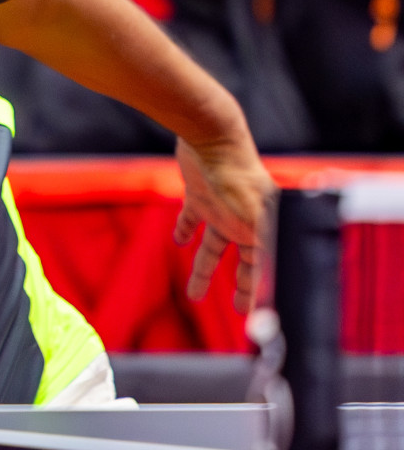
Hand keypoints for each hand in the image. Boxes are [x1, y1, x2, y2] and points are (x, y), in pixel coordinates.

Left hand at [173, 134, 275, 313]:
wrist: (212, 135)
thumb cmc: (236, 175)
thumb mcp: (253, 217)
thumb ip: (263, 246)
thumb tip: (272, 279)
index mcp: (261, 227)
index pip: (263, 266)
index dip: (258, 291)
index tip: (254, 314)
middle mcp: (242, 220)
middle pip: (241, 261)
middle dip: (240, 286)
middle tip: (237, 309)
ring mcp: (220, 207)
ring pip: (212, 247)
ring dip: (203, 269)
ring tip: (194, 294)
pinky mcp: (198, 194)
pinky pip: (191, 218)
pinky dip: (184, 231)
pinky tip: (178, 241)